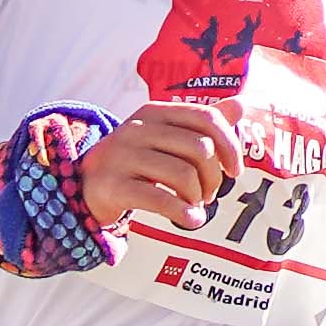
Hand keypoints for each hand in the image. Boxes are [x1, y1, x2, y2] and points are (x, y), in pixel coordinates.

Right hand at [77, 104, 238, 232]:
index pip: (206, 118)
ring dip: (198, 197)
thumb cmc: (135, 163)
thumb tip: (241, 105)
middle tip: (208, 194)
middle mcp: (136, 129)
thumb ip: (201, 123)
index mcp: (153, 112)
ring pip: (184, 174)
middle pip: (200, 148)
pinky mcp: (113, 186)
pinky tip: (190, 220)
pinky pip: (159, 199)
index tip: (234, 170)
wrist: (84, 188)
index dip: (230, 144)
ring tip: (194, 206)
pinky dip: (182, 212)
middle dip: (213, 177)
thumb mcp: (165, 138)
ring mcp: (121, 156)